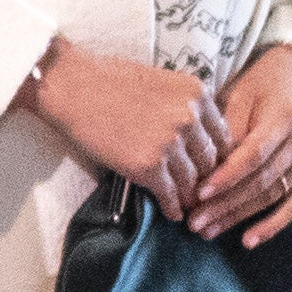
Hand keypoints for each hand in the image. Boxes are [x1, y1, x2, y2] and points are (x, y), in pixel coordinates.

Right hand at [21, 35, 228, 207]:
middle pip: (211, 161)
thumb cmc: (108, 79)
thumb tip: (194, 131)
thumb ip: (184, 104)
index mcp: (197, 95)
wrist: (71, 86)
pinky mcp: (147, 166)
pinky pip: (169, 194)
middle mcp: (190, 118)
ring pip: (192, 181)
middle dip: (206, 179)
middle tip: (201, 192)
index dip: (216, 156)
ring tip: (188, 207)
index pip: (221, 135)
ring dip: (190, 197)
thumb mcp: (161, 82)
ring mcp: (170, 143)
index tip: (208, 168)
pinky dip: (172, 207)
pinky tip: (172, 213)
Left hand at [184, 43, 291, 245]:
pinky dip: (273, 225)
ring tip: (207, 230)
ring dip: (239, 217)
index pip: (253, 155)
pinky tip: (249, 240)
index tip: (199, 194)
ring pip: (273, 195)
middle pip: (261, 181)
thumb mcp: (239, 96)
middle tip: (194, 222)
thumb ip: (226, 132)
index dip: (226, 177)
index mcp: (285, 117)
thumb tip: (204, 171)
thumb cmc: (259, 86)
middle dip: (225, 204)